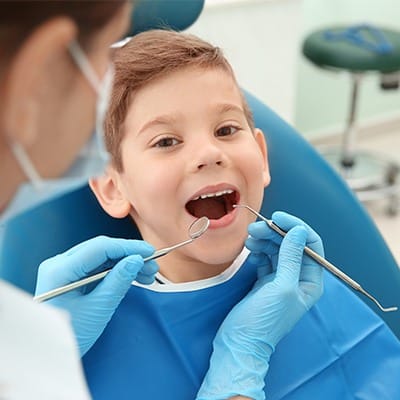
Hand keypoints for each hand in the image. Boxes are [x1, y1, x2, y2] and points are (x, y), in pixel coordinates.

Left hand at [35, 236, 157, 355]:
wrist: (49, 354)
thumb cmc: (70, 335)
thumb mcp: (98, 309)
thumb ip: (118, 281)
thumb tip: (136, 260)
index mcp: (60, 269)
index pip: (100, 247)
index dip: (128, 247)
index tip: (150, 252)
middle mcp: (59, 264)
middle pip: (101, 249)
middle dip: (129, 255)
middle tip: (152, 266)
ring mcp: (64, 269)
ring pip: (101, 257)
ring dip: (125, 262)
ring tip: (147, 273)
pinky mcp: (70, 277)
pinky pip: (97, 267)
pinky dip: (116, 270)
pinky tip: (134, 276)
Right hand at [196, 212, 322, 399]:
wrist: (240, 342)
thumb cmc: (264, 320)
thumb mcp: (281, 287)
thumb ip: (291, 257)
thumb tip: (299, 231)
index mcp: (310, 281)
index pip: (311, 245)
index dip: (296, 227)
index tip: (277, 218)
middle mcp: (298, 278)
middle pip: (291, 244)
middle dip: (275, 233)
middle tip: (255, 228)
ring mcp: (281, 278)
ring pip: (277, 249)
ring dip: (264, 240)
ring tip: (250, 238)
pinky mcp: (265, 280)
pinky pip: (265, 257)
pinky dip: (258, 250)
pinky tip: (250, 250)